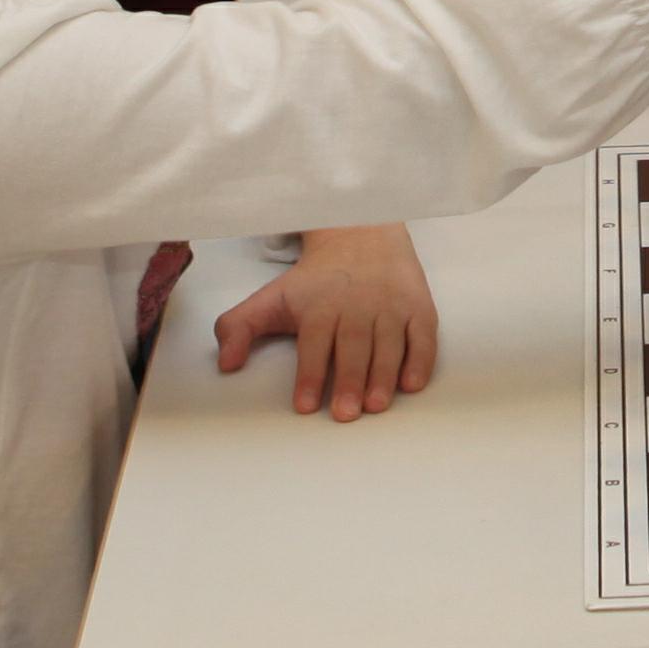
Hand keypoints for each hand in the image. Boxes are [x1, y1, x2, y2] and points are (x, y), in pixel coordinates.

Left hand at [211, 225, 441, 418]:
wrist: (360, 234)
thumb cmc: (315, 280)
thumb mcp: (271, 299)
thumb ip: (240, 328)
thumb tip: (226, 364)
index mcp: (319, 306)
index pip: (313, 344)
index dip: (310, 375)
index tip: (306, 405)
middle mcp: (356, 305)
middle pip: (353, 346)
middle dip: (350, 381)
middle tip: (346, 413)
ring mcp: (390, 305)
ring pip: (388, 344)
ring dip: (383, 377)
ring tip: (376, 405)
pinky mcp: (418, 306)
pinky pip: (422, 335)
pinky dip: (420, 360)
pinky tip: (411, 384)